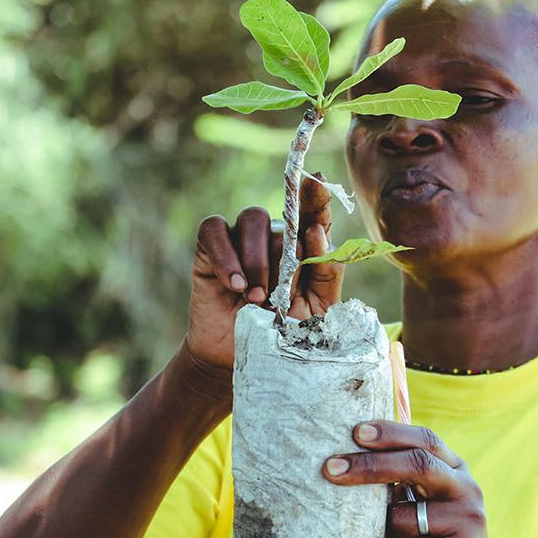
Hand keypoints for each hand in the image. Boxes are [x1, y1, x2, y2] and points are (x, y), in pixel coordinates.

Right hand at [185, 174, 342, 369]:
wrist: (236, 356)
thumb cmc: (282, 333)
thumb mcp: (316, 311)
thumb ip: (326, 273)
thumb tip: (317, 232)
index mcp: (304, 249)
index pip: (313, 215)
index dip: (316, 196)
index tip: (318, 181)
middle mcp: (275, 238)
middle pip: (284, 223)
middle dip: (283, 263)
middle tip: (274, 300)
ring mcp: (241, 240)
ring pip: (253, 220)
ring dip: (256, 259)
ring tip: (255, 297)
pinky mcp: (210, 249)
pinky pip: (215, 230)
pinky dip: (225, 255)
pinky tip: (233, 284)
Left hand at [323, 421, 496, 537]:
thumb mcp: (423, 505)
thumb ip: (404, 481)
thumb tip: (351, 456)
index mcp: (456, 472)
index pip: (425, 441)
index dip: (392, 433)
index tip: (357, 431)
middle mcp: (468, 490)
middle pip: (417, 465)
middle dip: (370, 465)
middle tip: (331, 468)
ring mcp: (468, 521)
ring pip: (401, 518)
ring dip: (387, 535)